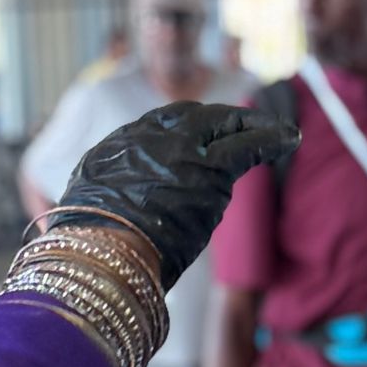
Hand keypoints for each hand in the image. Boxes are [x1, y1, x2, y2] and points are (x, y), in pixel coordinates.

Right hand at [51, 101, 297, 289]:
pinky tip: (290, 138)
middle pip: (193, 116)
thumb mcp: (80, 210)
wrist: (103, 250)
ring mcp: (183, 148)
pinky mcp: (211, 168)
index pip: (159, 123)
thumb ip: (99, 199)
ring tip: (277, 133)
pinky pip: (249, 144)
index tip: (201, 132)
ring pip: (225, 126)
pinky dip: (272, 138)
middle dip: (220, 120)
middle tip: (242, 125)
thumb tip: (76, 215)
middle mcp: (152, 137)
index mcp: (121, 145)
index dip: (185, 126)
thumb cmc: (89, 246)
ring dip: (253, 127)